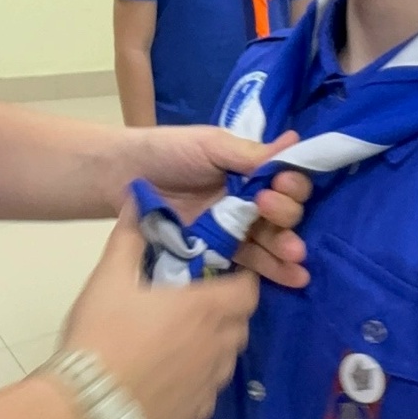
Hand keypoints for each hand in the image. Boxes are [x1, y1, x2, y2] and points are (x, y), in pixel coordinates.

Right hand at [62, 203, 257, 418]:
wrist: (86, 409)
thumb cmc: (101, 336)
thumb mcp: (109, 279)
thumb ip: (129, 238)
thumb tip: (136, 200)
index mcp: (204, 309)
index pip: (248, 290)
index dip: (239, 281)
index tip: (218, 276)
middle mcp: (217, 347)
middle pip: (241, 324)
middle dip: (227, 312)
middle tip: (194, 306)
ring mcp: (209, 385)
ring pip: (227, 360)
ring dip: (214, 347)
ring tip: (180, 343)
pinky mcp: (196, 416)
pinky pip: (208, 392)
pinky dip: (198, 382)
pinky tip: (169, 378)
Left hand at [121, 126, 311, 289]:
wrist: (122, 176)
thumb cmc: (168, 152)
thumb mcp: (210, 145)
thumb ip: (249, 153)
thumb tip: (295, 141)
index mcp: (250, 173)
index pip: (284, 182)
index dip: (291, 185)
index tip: (282, 183)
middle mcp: (248, 202)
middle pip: (283, 214)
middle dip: (286, 215)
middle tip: (268, 210)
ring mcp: (234, 231)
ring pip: (270, 241)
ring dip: (286, 249)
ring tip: (295, 257)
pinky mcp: (218, 254)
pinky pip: (248, 263)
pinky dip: (273, 271)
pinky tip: (292, 277)